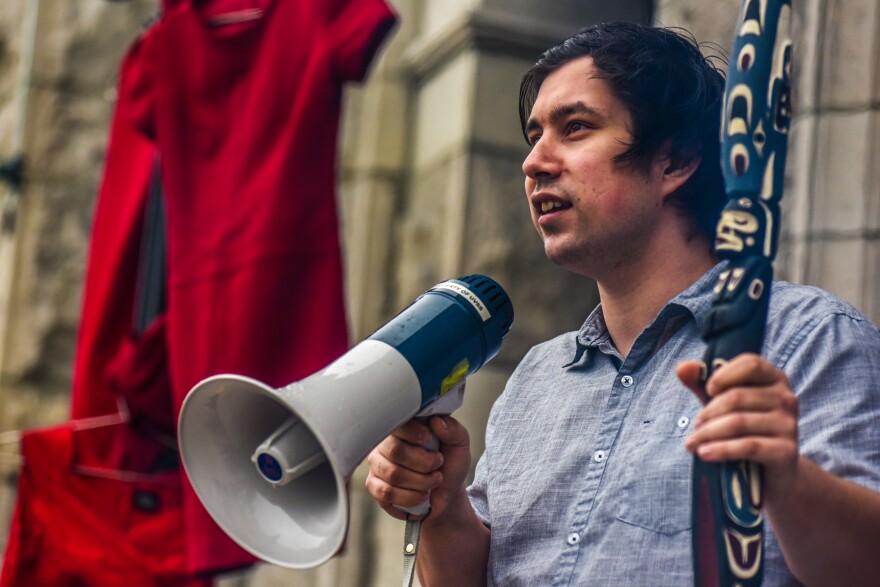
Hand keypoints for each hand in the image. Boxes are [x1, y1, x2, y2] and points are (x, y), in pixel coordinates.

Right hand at [365, 416, 471, 520]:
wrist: (446, 493)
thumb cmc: (449, 464)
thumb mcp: (459, 444)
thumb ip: (452, 430)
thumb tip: (436, 421)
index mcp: (404, 428)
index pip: (397, 423)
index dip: (412, 431)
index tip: (428, 438)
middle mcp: (385, 444)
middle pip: (395, 451)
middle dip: (423, 462)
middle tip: (438, 464)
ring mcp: (377, 465)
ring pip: (393, 474)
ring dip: (421, 481)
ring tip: (434, 481)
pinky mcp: (375, 487)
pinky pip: (386, 493)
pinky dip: (410, 497)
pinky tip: (422, 495)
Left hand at [678, 353, 799, 498]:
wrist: (771, 472)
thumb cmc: (744, 429)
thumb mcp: (722, 403)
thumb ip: (702, 383)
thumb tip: (682, 368)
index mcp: (774, 379)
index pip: (751, 363)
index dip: (724, 375)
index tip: (707, 391)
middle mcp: (786, 398)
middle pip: (737, 396)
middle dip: (708, 412)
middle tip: (695, 426)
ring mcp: (789, 424)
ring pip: (739, 422)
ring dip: (708, 433)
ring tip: (692, 443)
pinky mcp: (787, 451)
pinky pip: (748, 446)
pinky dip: (721, 449)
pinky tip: (704, 453)